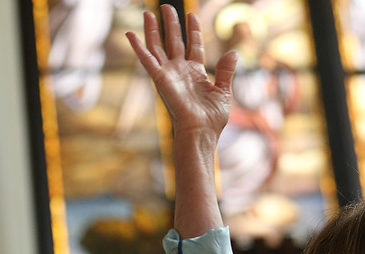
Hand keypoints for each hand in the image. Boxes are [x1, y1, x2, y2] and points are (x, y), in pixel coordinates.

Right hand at [126, 5, 237, 139]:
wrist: (201, 131)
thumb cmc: (212, 118)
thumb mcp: (224, 91)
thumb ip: (226, 71)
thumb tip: (234, 53)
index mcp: (197, 73)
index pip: (194, 46)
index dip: (194, 31)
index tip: (192, 15)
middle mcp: (181, 71)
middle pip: (175, 41)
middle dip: (171, 24)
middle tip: (167, 7)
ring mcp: (169, 74)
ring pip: (159, 46)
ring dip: (153, 29)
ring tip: (149, 12)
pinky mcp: (160, 79)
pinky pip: (147, 60)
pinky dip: (138, 47)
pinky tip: (130, 34)